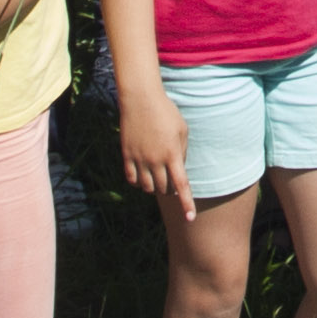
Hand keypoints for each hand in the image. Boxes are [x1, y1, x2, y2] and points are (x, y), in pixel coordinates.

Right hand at [119, 80, 194, 219]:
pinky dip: (138, 183)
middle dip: (169, 191)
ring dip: (154, 188)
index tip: (190, 218)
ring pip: (146, 187)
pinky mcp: (126, 156)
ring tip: (157, 179)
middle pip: (163, 189)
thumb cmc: (166, 112)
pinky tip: (142, 177)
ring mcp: (139, 159)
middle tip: (171, 183)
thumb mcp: (182, 130)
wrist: (141, 99)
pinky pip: (131, 179)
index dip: (186, 204)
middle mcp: (155, 160)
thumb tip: (177, 170)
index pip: (181, 186)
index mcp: (172, 154)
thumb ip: (182, 152)